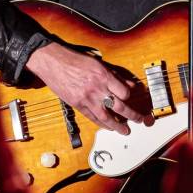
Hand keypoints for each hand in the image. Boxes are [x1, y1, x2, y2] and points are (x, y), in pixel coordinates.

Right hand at [25, 42, 152, 134]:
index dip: (129, 96)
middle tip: (139, 120)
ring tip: (125, 131)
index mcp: (103, 76)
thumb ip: (115, 75)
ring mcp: (87, 99)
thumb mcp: (98, 63)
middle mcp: (97, 89)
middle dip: (131, 115)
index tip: (130, 97)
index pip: (124, 92)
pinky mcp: (77, 105)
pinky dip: (102, 124)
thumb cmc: (76, 60)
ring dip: (118, 126)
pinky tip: (108, 127)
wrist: (54, 63)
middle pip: (119, 106)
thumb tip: (130, 85)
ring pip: (106, 117)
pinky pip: (92, 118)